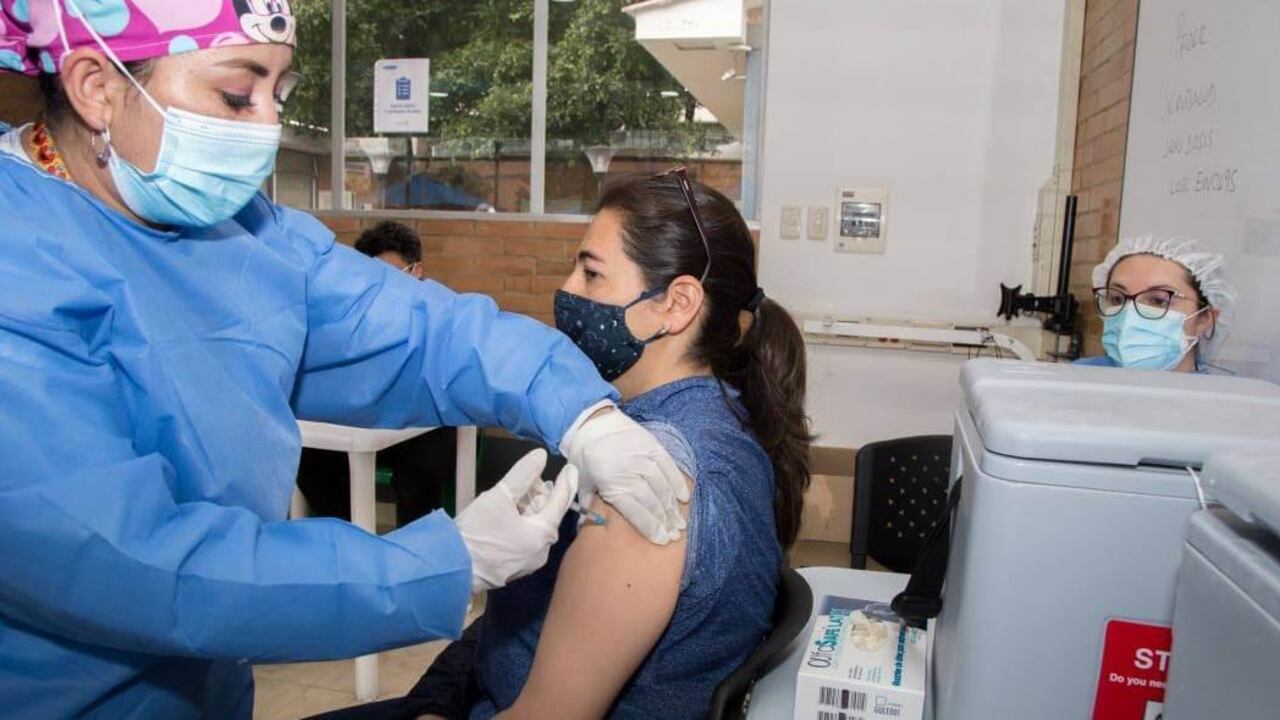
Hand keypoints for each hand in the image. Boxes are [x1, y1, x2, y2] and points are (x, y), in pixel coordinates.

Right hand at [455, 450, 577, 592]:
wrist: (453, 568)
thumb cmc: (479, 531)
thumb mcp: (500, 497)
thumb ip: (522, 474)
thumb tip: (540, 455)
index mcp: (543, 535)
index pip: (560, 503)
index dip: (565, 483)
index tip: (570, 468)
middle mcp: (540, 551)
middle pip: (546, 515)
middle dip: (539, 495)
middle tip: (531, 478)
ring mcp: (526, 562)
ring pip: (534, 527)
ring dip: (528, 507)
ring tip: (518, 491)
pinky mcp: (511, 567)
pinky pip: (524, 538)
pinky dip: (520, 522)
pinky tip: (508, 511)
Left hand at [563, 409, 689, 544]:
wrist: (592, 423)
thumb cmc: (585, 457)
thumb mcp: (582, 482)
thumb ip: (589, 507)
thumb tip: (587, 530)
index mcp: (610, 483)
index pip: (635, 511)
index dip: (650, 527)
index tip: (662, 540)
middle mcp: (629, 471)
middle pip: (652, 501)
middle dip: (666, 521)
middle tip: (675, 535)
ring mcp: (642, 457)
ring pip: (663, 487)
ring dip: (673, 507)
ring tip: (680, 522)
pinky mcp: (653, 446)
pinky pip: (669, 467)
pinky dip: (678, 483)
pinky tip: (684, 498)